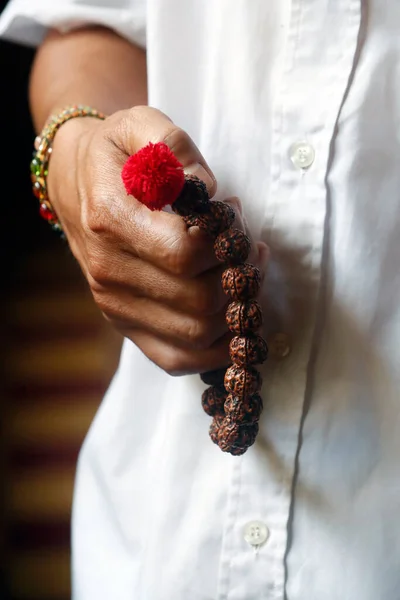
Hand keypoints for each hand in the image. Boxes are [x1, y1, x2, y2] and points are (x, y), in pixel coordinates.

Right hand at [48, 106, 267, 374]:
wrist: (76, 182)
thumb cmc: (118, 155)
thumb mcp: (142, 127)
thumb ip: (174, 147)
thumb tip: (207, 193)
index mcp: (110, 219)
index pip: (185, 252)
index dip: (227, 241)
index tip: (234, 217)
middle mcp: (108, 270)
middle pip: (198, 301)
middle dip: (241, 278)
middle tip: (249, 249)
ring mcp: (114, 304)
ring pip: (195, 335)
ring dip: (237, 311)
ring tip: (244, 275)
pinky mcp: (124, 325)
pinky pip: (176, 360)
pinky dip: (215, 350)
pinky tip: (232, 319)